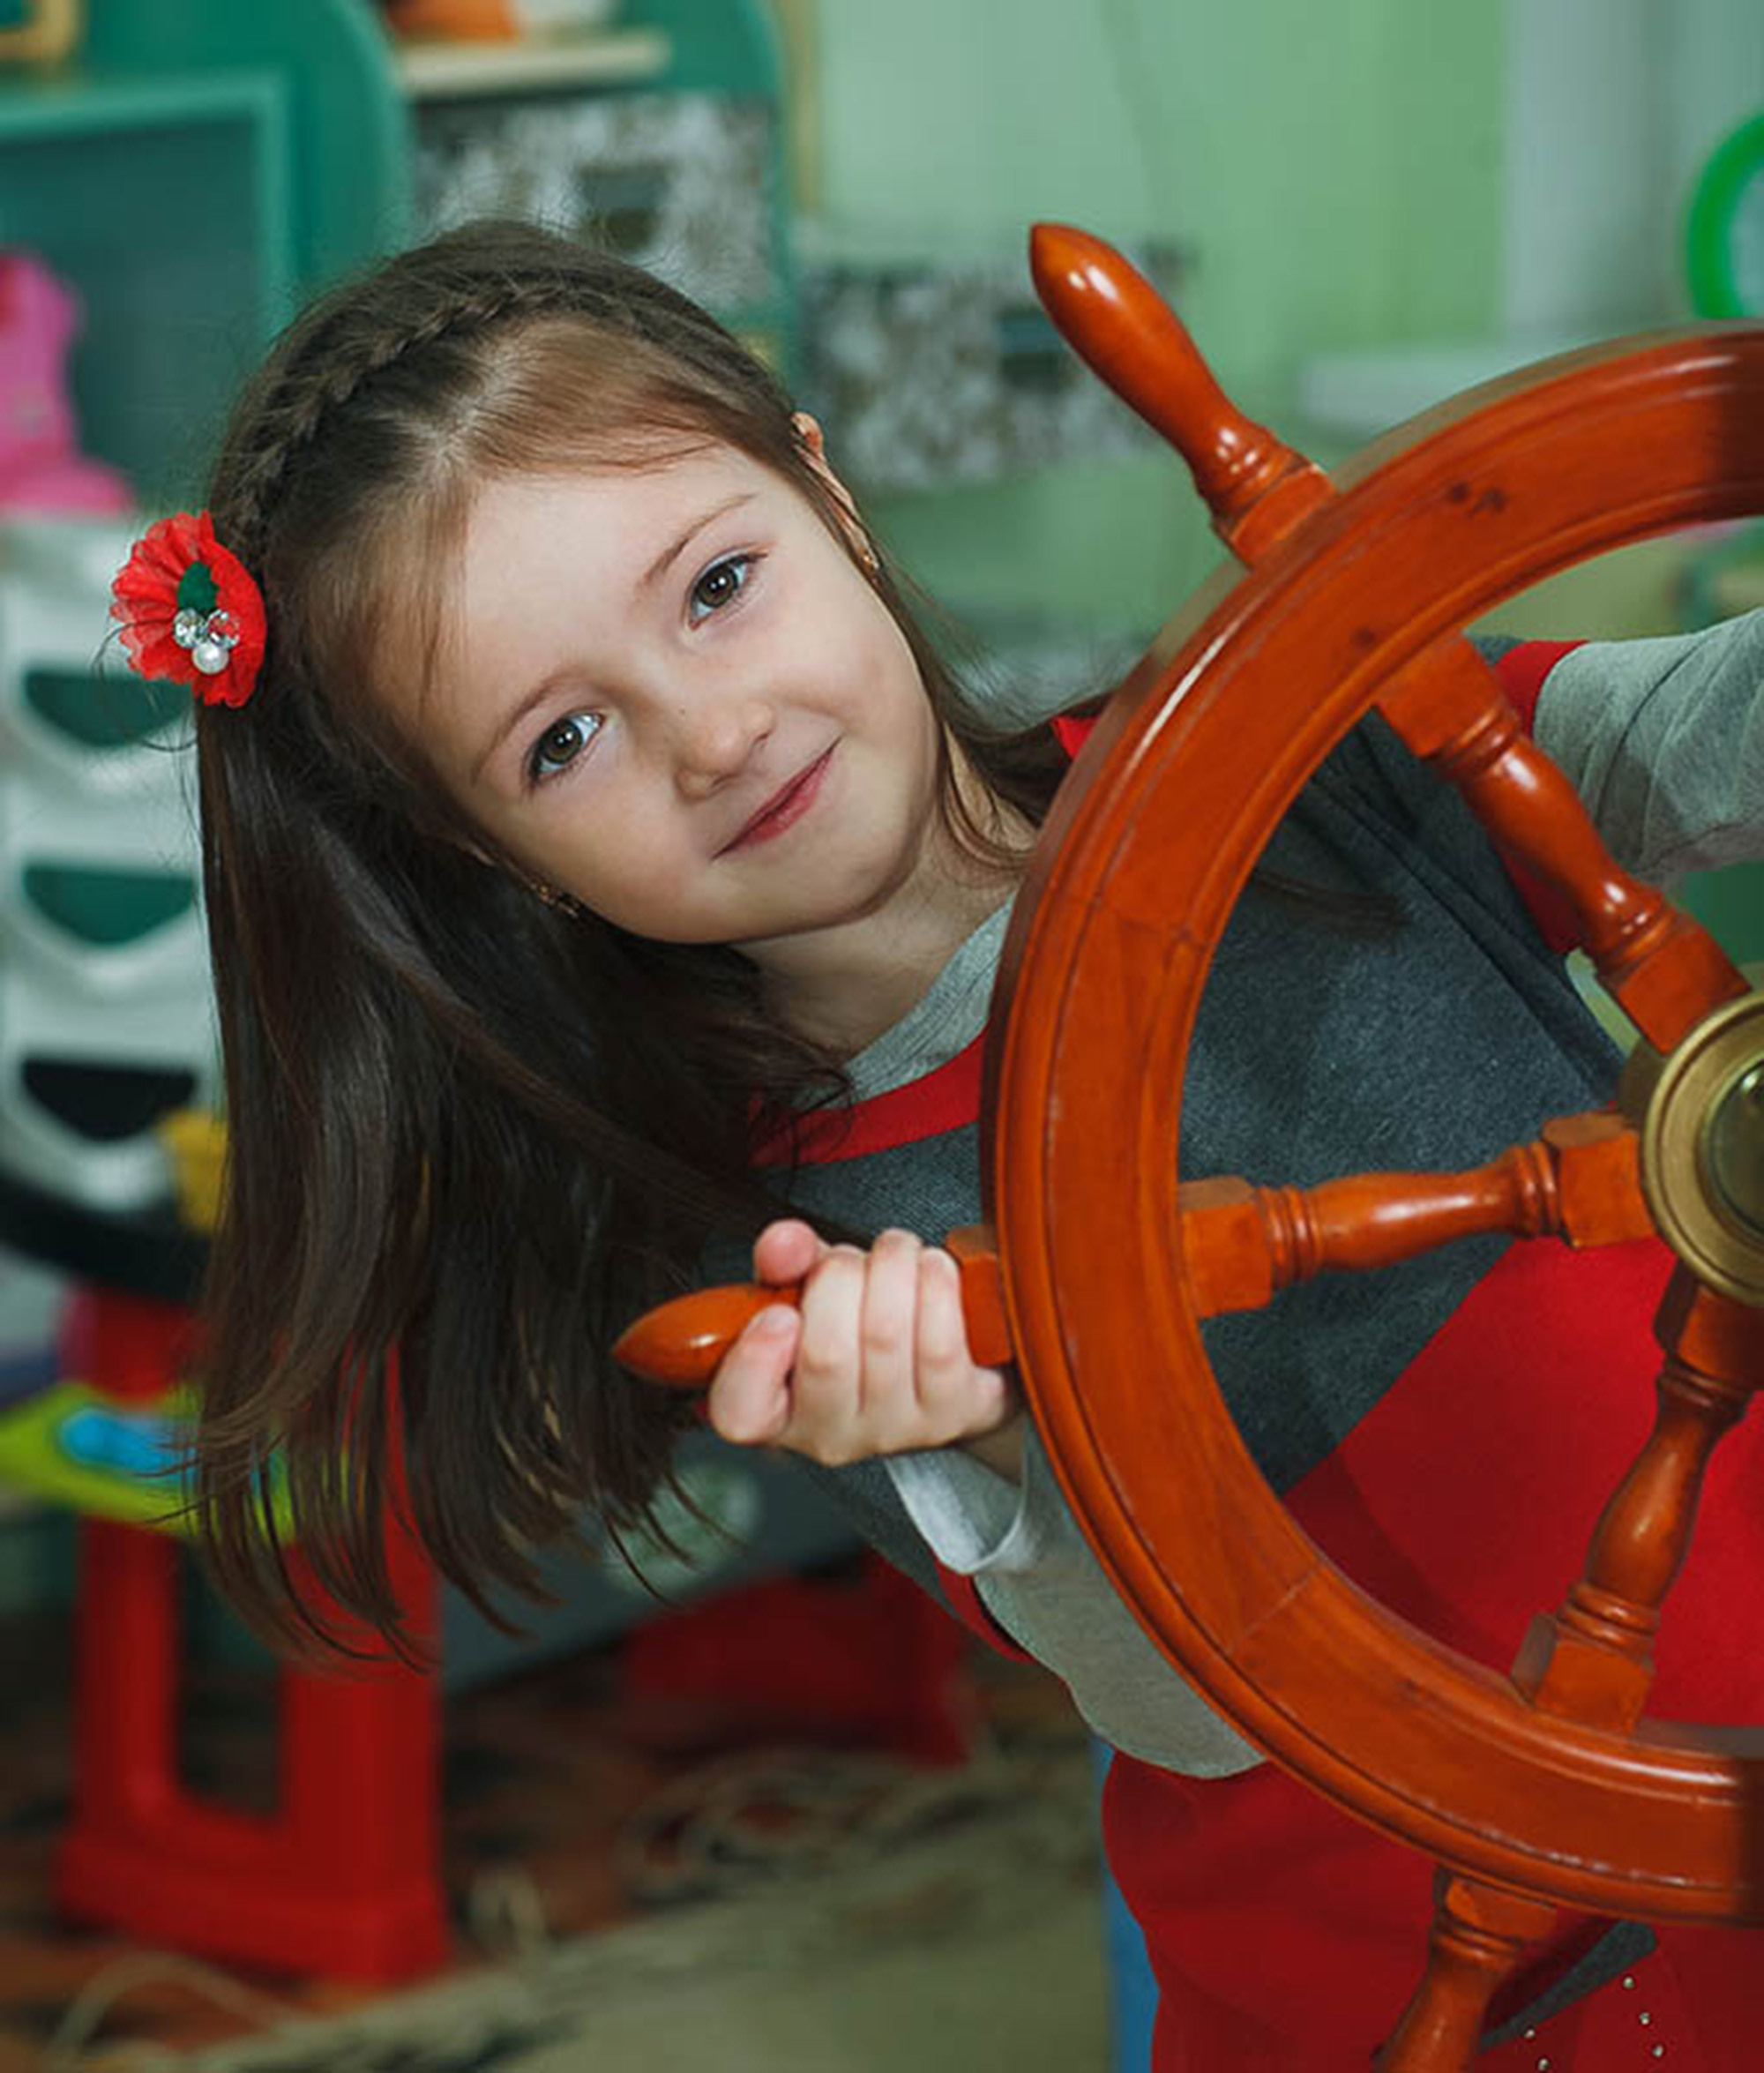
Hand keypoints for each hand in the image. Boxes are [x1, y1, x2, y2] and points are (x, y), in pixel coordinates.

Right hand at [707, 1219, 1016, 1467]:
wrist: (947, 1370)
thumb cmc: (862, 1331)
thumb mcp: (808, 1291)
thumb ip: (783, 1263)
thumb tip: (784, 1243)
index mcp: (776, 1409)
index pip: (741, 1412)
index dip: (755, 1359)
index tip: (779, 1313)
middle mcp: (832, 1432)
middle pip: (827, 1353)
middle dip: (840, 1276)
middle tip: (852, 1260)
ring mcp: (895, 1429)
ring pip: (886, 1336)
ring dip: (893, 1268)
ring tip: (895, 1253)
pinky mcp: (952, 1414)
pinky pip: (940, 1342)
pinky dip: (936, 1285)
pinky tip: (931, 1270)